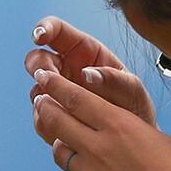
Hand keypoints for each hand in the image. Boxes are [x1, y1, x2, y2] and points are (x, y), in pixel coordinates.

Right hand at [23, 17, 152, 124]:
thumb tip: (88, 73)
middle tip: (48, 79)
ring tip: (64, 110)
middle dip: (38, 66)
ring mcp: (58, 93)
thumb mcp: (132, 90)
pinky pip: (40, 116)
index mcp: (85, 51)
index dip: (44, 28)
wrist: (133, 141)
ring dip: (43, 98)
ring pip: (36, 89)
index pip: (57, 31)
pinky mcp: (54, 116)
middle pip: (37, 58)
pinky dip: (46, 121)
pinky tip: (64, 127)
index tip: (39, 37)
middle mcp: (66, 69)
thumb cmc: (134, 106)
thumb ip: (114, 79)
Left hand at [30, 64, 170, 170]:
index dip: (55, 85)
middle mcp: (97, 148)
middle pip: (56, 120)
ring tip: (71, 140)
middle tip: (40, 100)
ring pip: (60, 152)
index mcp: (118, 126)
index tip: (43, 77)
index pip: (75, 98)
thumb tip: (104, 123)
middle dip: (45, 107)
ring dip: (62, 142)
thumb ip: (123, 127)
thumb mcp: (154, 138)